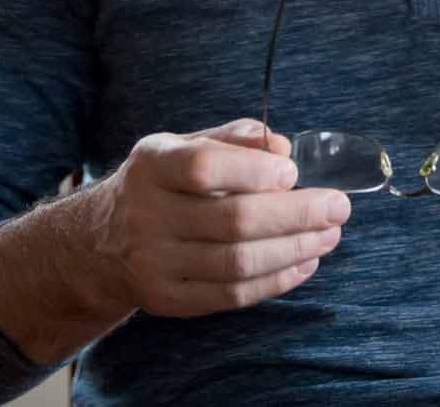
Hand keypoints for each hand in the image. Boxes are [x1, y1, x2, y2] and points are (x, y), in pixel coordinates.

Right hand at [81, 118, 350, 318]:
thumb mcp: (184, 145)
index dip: (253, 170)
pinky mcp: (168, 299)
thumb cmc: (161, 183)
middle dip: (296, 214)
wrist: (101, 243)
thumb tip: (282, 147)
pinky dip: (276, 281)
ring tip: (329, 234)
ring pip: (237, 264)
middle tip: (338, 206)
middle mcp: (148, 216)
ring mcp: (155, 264)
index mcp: (153, 166)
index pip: (202, 167)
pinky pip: (231, 296)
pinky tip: (305, 262)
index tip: (293, 171)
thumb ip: (235, 139)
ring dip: (295, 249)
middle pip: (232, 221)